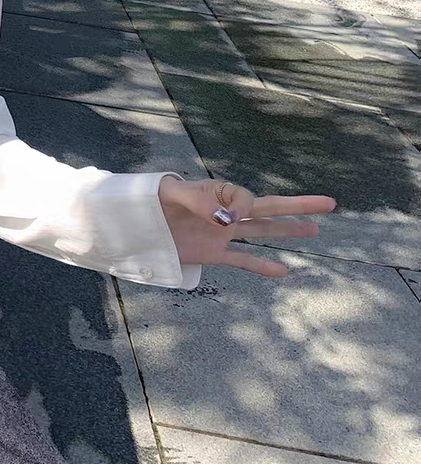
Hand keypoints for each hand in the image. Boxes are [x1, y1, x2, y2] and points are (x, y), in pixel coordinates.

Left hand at [158, 175, 336, 277]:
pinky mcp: (212, 253)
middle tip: (329, 203)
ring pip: (262, 232)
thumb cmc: (151, 200)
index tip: (225, 218)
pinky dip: (262, 267)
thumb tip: (228, 220)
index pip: (247, 200)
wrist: (134, 222)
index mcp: (217, 193)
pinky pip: (242, 260)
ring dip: (288, 231)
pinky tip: (283, 271)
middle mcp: (225, 212)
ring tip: (315, 230)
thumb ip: (199, 201)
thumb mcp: (170, 194)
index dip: (242, 208)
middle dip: (297, 207)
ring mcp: (222, 234)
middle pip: (268, 208)